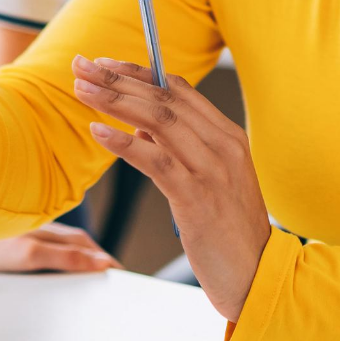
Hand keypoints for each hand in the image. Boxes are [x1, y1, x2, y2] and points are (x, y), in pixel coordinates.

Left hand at [0, 223, 119, 273]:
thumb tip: (99, 262)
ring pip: (73, 245)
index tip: (123, 278)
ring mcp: (42, 232)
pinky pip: (58, 245)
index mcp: (61, 236)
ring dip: (87, 257)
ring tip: (97, 269)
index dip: (109, 266)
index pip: (94, 253)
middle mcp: (55, 232)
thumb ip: (65, 257)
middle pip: (86, 248)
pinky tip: (65, 258)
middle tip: (116, 276)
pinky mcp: (30, 235)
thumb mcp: (31, 253)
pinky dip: (69, 254)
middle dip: (102, 261)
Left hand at [70, 55, 268, 321]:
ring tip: (82, 90)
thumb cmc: (230, 232)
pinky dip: (123, 143)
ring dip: (115, 101)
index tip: (105, 65)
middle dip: (118, 79)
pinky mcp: (197, 198)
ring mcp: (212, 170)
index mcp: (228, 137)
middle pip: (164, 98)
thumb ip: (182, 150)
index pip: (178, 90)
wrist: (257, 275)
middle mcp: (222, 146)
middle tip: (83, 67)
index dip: (138, 73)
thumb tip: (141, 130)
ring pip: (159, 121)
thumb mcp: (211, 180)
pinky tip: (98, 131)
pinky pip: (156, 161)